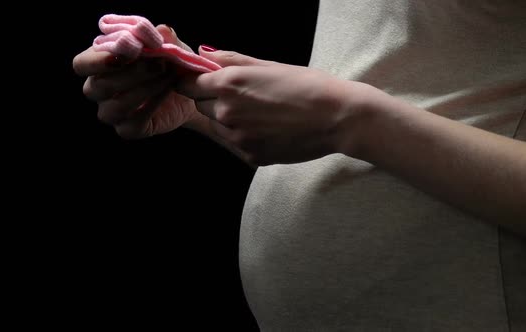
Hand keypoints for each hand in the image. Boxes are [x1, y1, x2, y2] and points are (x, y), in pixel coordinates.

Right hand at [72, 25, 199, 138]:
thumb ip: (162, 36)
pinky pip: (133, 122)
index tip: (127, 51)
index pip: (81, 64)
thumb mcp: (169, 45)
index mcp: (99, 64)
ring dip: (144, 88)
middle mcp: (99, 90)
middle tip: (159, 62)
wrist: (189, 90)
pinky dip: (152, 105)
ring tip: (167, 75)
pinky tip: (167, 91)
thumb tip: (161, 29)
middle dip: (131, 73)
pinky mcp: (128, 129)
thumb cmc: (170, 62)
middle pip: (98, 86)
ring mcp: (112, 112)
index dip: (98, 60)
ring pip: (115, 106)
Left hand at [177, 50, 370, 164]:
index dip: (193, 81)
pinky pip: (234, 143)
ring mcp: (237, 138)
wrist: (337, 118)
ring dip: (227, 119)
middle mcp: (227, 112)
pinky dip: (244, 136)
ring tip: (260, 112)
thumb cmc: (307, 86)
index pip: (188, 84)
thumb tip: (204, 53)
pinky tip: (268, 128)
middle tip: (243, 95)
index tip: (203, 80)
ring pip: (217, 126)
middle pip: (200, 106)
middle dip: (212, 99)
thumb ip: (231, 60)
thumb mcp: (268, 65)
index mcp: (229, 84)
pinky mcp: (250, 156)